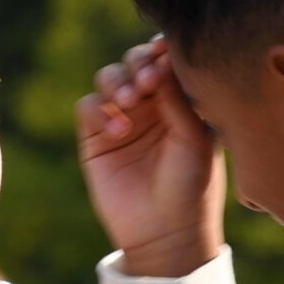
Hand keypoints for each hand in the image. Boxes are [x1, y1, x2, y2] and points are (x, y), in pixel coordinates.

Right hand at [76, 37, 227, 278]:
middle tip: (148, 82)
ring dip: (118, 81)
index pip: (166, 60)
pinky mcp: (95, 138)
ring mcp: (121, 119)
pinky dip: (101, 109)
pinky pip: (88, 106)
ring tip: (132, 101)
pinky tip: (119, 129)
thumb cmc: (191, 185)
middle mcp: (150, 105)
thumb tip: (161, 56)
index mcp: (180, 100)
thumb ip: (177, 95)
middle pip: (135, 60)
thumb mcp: (194, 137)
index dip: (162, 50)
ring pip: (109, 77)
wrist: (165, 233)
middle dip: (139, 63)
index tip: (165, 54)